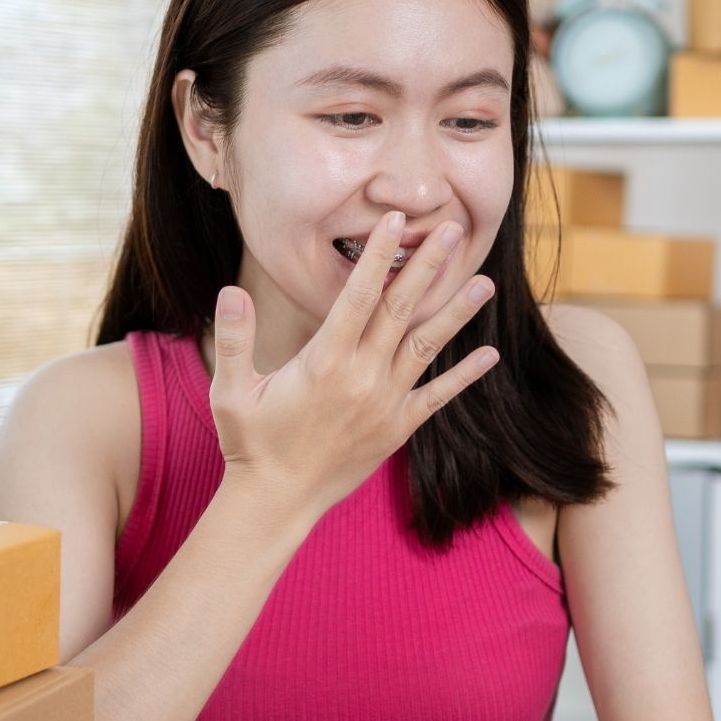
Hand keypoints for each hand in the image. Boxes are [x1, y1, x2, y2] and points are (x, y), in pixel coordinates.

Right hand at [209, 210, 498, 522]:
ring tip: (484, 283)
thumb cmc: (251, 441)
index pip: (358, 296)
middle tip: (453, 230)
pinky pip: (437, 397)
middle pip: (401, 310)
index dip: (379, 255)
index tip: (397, 222)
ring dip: (456, 313)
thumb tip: (230, 290)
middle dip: (429, 267)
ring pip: (426, 347)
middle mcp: (362, 377)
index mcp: (324, 361)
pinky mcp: (397, 428)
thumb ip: (236, 338)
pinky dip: (464, 376)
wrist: (277, 499)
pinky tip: (489, 355)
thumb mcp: (231, 390)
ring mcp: (385, 403)